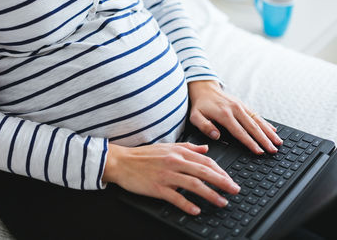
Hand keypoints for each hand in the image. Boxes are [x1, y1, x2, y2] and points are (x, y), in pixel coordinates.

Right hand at [103, 142, 239, 214]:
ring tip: (222, 202)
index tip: (230, 179)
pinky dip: (187, 204)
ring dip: (210, 194)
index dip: (221, 171)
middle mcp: (175, 162)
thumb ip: (188, 147)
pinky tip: (196, 209)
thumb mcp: (168, 146)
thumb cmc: (144, 155)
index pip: (206, 161)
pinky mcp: (157, 187)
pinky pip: (175, 197)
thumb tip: (206, 148)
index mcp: (178, 152)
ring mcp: (166, 175)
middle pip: (204, 172)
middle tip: (235, 190)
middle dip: (223, 182)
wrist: (122, 161)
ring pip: (194, 185)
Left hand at [188, 80, 282, 154]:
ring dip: (269, 132)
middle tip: (273, 151)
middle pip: (253, 127)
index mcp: (224, 114)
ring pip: (258, 121)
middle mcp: (235, 109)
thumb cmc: (199, 105)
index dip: (250, 143)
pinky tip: (274, 131)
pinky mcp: (243, 105)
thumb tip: (216, 136)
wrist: (204, 88)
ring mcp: (241, 106)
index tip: (258, 151)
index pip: (240, 132)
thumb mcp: (195, 116)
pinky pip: (257, 115)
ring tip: (278, 142)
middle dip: (264, 140)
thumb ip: (204, 126)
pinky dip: (266, 123)